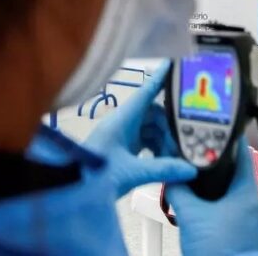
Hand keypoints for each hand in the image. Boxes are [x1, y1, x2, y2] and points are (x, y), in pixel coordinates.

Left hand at [83, 60, 196, 197]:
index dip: (160, 78)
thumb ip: (162, 169)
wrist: (66, 193)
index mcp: (121, 121)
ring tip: (177, 159)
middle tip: (188, 141)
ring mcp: (122, 137)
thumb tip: (191, 170)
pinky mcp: (122, 151)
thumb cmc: (90, 177)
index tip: (174, 64)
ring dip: (166, 143)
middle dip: (172, 129)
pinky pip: (147, 144)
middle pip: (155, 116)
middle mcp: (122, 124)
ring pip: (152, 132)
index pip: (146, 93)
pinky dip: (158, 152)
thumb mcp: (130, 173)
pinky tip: (166, 163)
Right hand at [166, 137, 257, 255]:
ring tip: (200, 193)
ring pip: (236, 197)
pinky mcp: (250, 238)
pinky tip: (208, 218)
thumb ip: (180, 192)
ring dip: (220, 193)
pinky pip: (237, 216)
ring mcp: (256, 223)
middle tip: (200, 165)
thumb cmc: (219, 252)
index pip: (242, 154)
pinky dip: (223, 212)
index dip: (228, 142)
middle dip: (218, 170)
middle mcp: (256, 205)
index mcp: (246, 192)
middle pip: (237, 176)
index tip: (218, 134)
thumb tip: (172, 179)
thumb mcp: (190, 216)